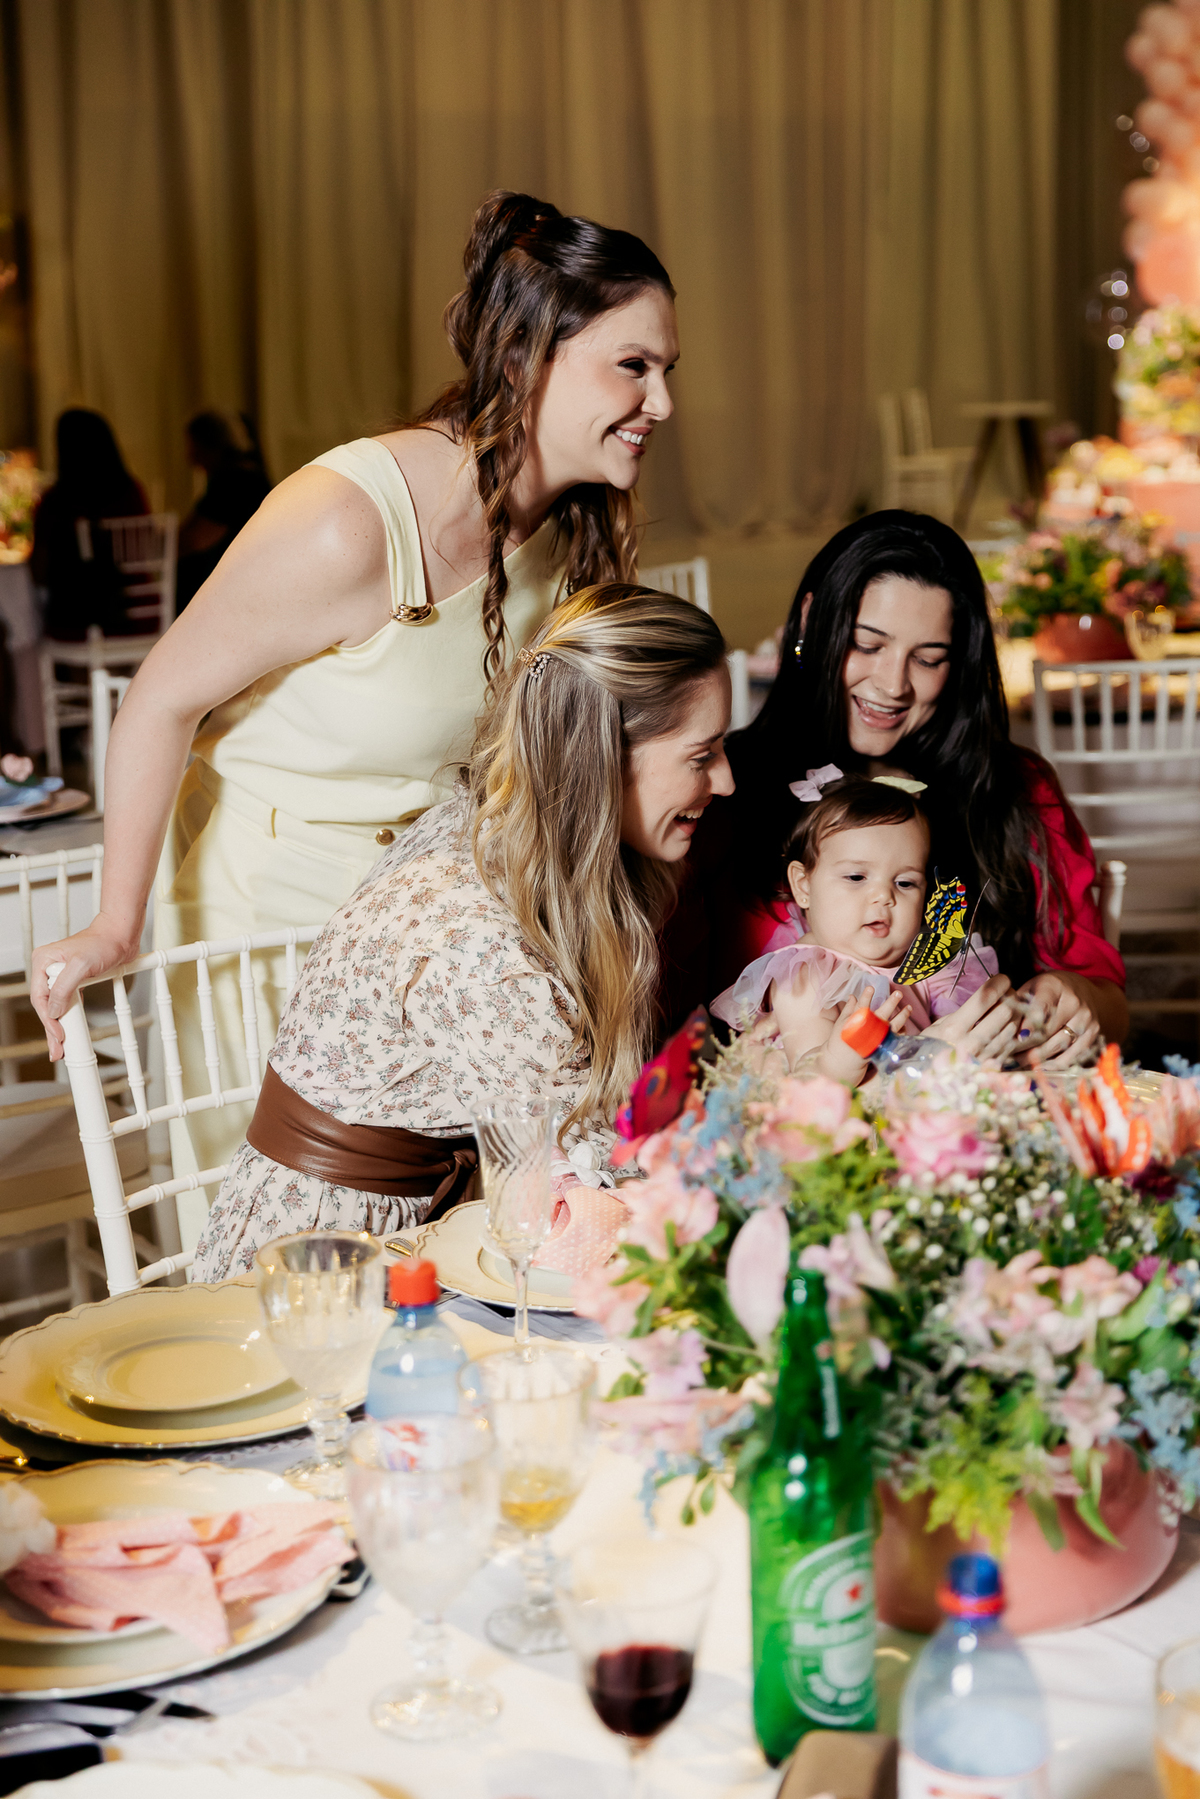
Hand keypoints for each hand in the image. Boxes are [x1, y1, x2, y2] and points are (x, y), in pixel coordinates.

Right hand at [30, 914, 143, 1060]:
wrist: (122, 935)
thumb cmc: (103, 942)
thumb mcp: (81, 965)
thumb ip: (64, 988)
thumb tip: (53, 1010)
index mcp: (43, 962)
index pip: (40, 998)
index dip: (48, 1020)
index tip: (58, 1036)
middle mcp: (50, 969)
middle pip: (46, 1005)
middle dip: (52, 1029)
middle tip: (57, 1050)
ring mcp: (62, 976)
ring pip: (57, 1006)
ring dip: (60, 1026)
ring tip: (62, 1046)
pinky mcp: (76, 981)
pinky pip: (69, 1002)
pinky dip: (70, 1016)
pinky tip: (70, 1029)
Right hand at [818, 989, 911, 1086]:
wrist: (843, 1061)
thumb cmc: (841, 1040)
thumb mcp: (841, 1023)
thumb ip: (848, 1009)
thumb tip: (853, 996)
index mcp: (857, 1021)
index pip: (863, 1005)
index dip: (867, 996)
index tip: (871, 987)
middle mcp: (870, 1028)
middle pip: (884, 1012)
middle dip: (892, 1002)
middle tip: (898, 993)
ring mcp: (878, 1038)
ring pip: (895, 1024)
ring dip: (903, 1015)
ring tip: (909, 1007)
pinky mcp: (883, 1046)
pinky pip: (896, 1037)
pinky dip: (902, 1031)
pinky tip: (905, 1026)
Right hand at [929, 972, 1022, 1066]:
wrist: (929, 1082)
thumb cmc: (930, 1049)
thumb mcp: (937, 1027)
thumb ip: (962, 1014)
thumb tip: (987, 997)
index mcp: (953, 1029)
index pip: (985, 998)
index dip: (998, 983)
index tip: (1002, 979)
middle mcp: (971, 1043)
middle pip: (1005, 1011)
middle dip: (1011, 997)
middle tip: (1008, 993)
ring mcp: (984, 1057)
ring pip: (1012, 1026)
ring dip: (1015, 1014)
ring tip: (1010, 1008)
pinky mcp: (993, 1067)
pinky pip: (1012, 1043)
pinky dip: (1013, 1031)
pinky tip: (1008, 1026)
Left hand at [1013, 971, 1101, 1069]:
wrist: (1082, 991)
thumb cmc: (1047, 992)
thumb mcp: (1031, 990)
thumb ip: (1018, 1007)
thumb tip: (1003, 1034)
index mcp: (1053, 986)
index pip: (1040, 1008)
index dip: (1028, 1025)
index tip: (1017, 1039)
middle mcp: (1073, 1002)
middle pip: (1047, 1032)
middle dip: (1025, 1047)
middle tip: (1007, 1058)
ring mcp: (1086, 1019)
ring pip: (1059, 1046)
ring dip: (1036, 1059)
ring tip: (1018, 1064)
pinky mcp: (1093, 1034)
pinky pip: (1072, 1056)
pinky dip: (1053, 1065)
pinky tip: (1039, 1067)